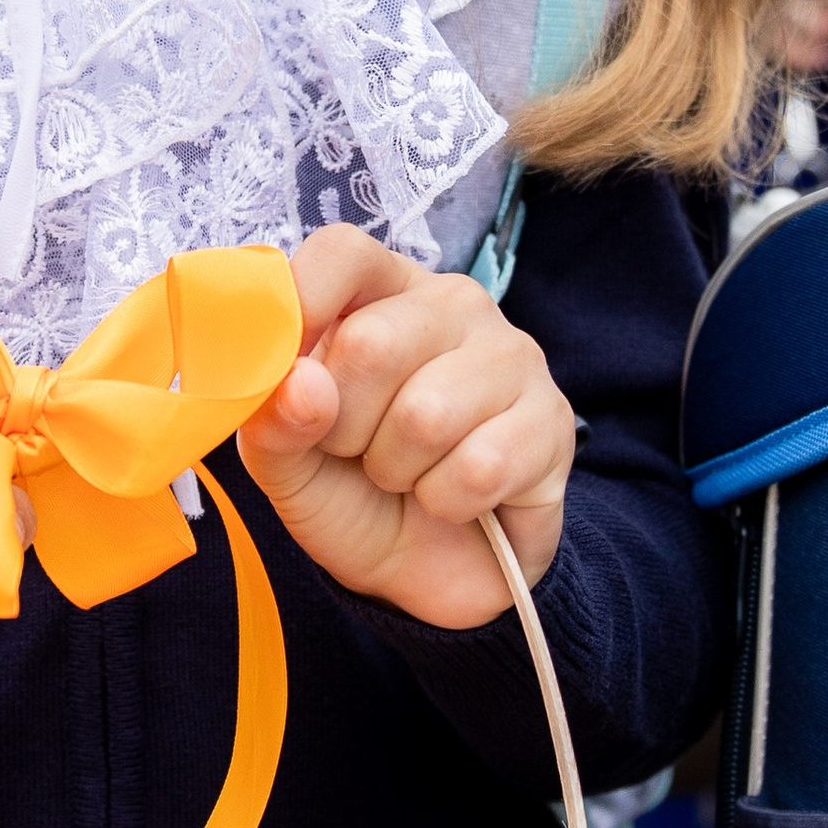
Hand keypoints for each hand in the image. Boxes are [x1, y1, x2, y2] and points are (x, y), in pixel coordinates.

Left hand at [238, 225, 576, 630]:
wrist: (421, 574)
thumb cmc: (351, 491)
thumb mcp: (288, 461)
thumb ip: (275, 420)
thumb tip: (301, 385)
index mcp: (382, 290)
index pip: (342, 252)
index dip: (300, 305)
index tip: (284, 374)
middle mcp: (453, 305)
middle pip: (372, 344)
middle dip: (344, 425)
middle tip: (357, 451)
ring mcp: (512, 357)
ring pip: (426, 414)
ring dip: (396, 471)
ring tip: (406, 475)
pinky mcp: (551, 421)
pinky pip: (479, 467)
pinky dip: (446, 501)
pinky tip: (454, 498)